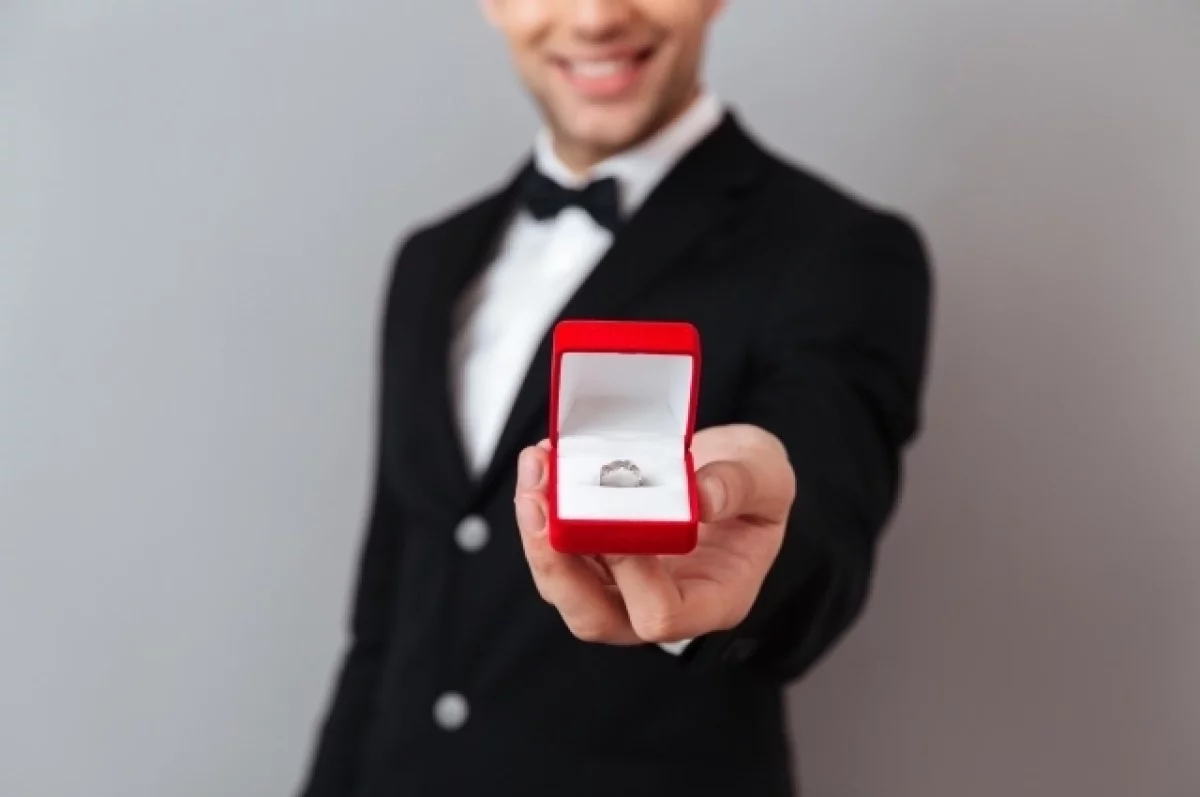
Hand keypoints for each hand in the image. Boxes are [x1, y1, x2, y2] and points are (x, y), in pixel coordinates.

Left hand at [513, 424, 794, 644]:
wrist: (732, 472)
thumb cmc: (755, 485)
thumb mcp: (767, 476)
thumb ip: (741, 486)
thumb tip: (702, 497)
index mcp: (713, 599)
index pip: (661, 614)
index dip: (632, 574)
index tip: (618, 520)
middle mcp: (661, 605)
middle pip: (593, 616)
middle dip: (556, 562)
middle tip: (540, 501)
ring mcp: (622, 587)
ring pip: (563, 586)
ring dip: (537, 532)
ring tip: (536, 470)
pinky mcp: (595, 559)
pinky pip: (557, 550)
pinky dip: (544, 509)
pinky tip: (543, 463)